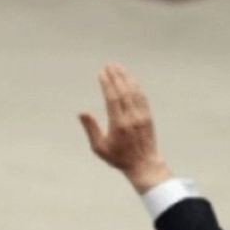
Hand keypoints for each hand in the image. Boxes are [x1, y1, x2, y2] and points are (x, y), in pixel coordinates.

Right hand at [78, 65, 170, 193]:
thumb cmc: (120, 158)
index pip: (112, 99)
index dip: (107, 84)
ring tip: (119, 67)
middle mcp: (131, 118)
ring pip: (133, 92)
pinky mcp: (148, 117)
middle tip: (109, 65)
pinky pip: (142, 97)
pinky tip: (131, 79)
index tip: (102, 73)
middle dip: (115, 76)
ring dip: (126, 78)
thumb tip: (81, 112)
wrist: (144, 165)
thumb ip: (91, 129)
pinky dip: (136, 86)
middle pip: (123, 92)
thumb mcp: (100, 148)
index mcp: (119, 124)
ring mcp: (141, 116)